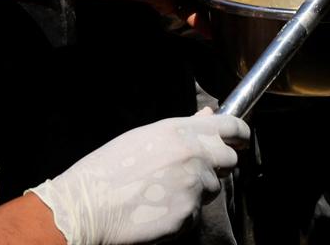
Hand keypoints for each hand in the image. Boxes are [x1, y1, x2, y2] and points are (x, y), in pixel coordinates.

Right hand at [28, 111, 249, 244]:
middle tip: (191, 173)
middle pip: (229, 160)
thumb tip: (210, 115)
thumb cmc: (110, 168)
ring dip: (196, 191)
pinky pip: (195, 213)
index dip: (242, 134)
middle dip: (217, 166)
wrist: (85, 205)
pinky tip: (156, 209)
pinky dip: (182, 213)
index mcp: (182, 132)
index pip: (232, 127)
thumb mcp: (147, 136)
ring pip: (212, 189)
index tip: (243, 140)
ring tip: (161, 192)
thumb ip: (185, 127)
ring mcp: (194, 186)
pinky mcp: (188, 215)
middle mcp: (194, 155)